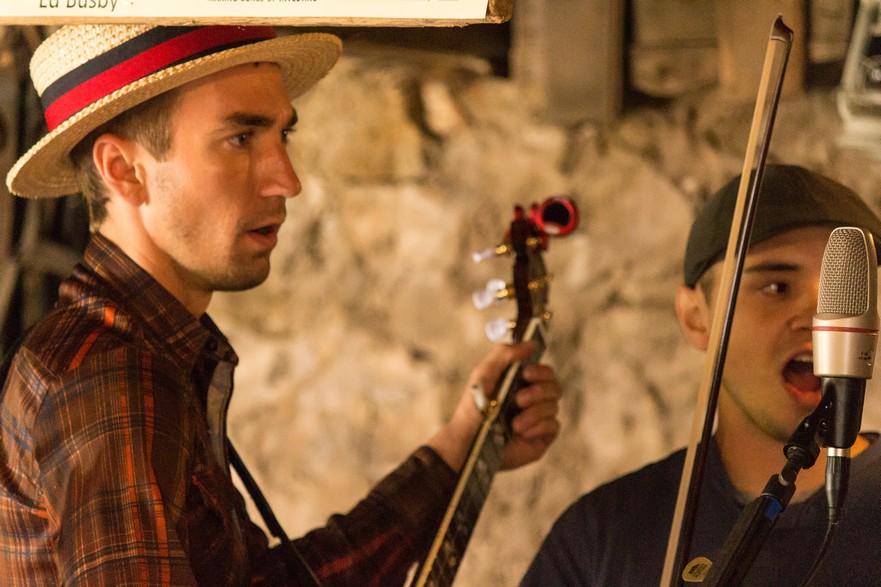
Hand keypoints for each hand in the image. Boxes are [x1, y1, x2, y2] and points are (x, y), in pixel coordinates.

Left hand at [427, 340, 561, 471]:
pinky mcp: (541, 437)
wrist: (468, 442)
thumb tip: (532, 344)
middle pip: (555, 387)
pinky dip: (538, 427)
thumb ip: (505, 354)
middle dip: (539, 392)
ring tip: (513, 423)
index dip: (542, 371)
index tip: (527, 373)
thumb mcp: (484, 374)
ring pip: (554, 406)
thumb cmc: (474, 408)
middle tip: (519, 399)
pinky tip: (520, 432)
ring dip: (534, 412)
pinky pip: (554, 426)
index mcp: (522, 383)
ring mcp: (538, 419)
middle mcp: (533, 400)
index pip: (545, 372)